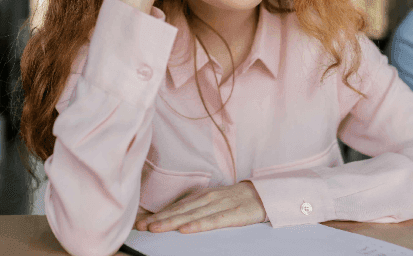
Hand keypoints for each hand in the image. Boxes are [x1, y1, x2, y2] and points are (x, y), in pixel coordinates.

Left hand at [134, 181, 266, 233]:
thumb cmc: (234, 199)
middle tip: (140, 226)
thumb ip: (195, 207)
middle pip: (180, 210)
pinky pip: (213, 221)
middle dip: (159, 219)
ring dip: (171, 221)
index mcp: (201, 196)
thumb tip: (173, 216)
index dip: (158, 214)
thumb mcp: (212, 200)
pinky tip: (185, 230)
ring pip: (192, 215)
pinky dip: (198, 225)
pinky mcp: (232, 214)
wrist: (261, 194)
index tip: (141, 222)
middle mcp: (207, 198)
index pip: (176, 206)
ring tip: (155, 228)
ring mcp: (219, 205)